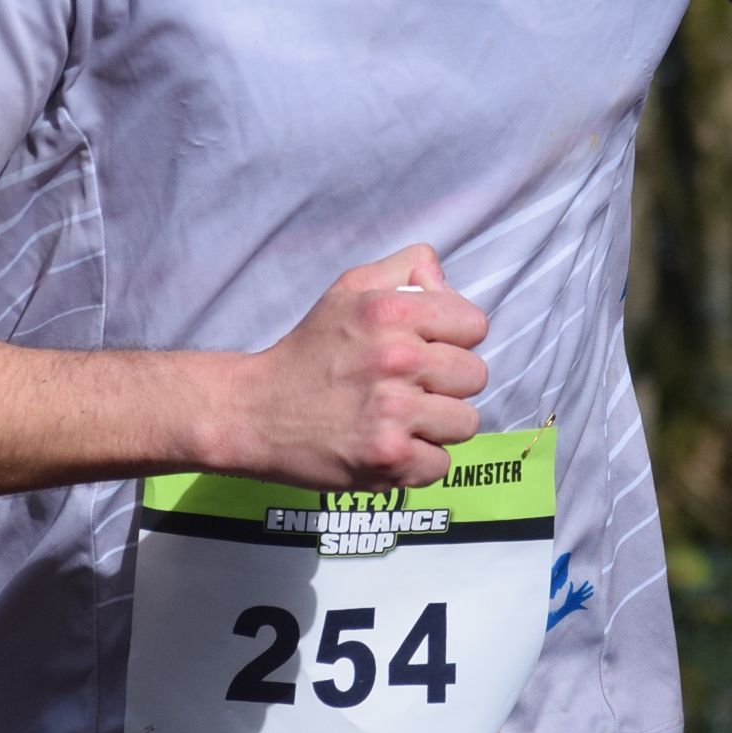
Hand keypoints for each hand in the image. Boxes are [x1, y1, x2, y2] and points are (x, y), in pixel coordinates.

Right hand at [228, 244, 487, 490]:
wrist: (256, 411)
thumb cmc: (309, 351)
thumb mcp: (349, 289)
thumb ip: (405, 268)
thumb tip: (446, 281)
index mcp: (392, 312)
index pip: (475, 325)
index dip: (454, 337)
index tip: (427, 348)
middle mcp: (397, 359)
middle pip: (476, 376)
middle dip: (447, 382)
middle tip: (409, 385)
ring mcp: (394, 413)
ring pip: (465, 422)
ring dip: (437, 424)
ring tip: (400, 417)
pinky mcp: (389, 460)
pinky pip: (441, 464)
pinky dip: (418, 460)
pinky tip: (388, 444)